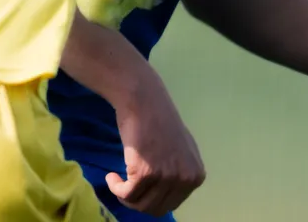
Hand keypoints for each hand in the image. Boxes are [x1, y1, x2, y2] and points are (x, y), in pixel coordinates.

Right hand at [105, 67, 206, 215]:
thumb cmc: (157, 120)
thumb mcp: (180, 150)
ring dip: (124, 196)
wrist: (143, 99)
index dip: (151, 199)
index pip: (171, 204)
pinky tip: (111, 177)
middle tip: (125, 186)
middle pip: (156, 208)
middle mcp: (185, 179)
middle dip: (137, 201)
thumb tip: (166, 194)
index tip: (139, 188)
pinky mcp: (145, 173)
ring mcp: (166, 177)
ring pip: (140, 205)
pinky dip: (115, 189)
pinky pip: (126, 195)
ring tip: (117, 180)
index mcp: (196, 175)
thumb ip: (178, 172)